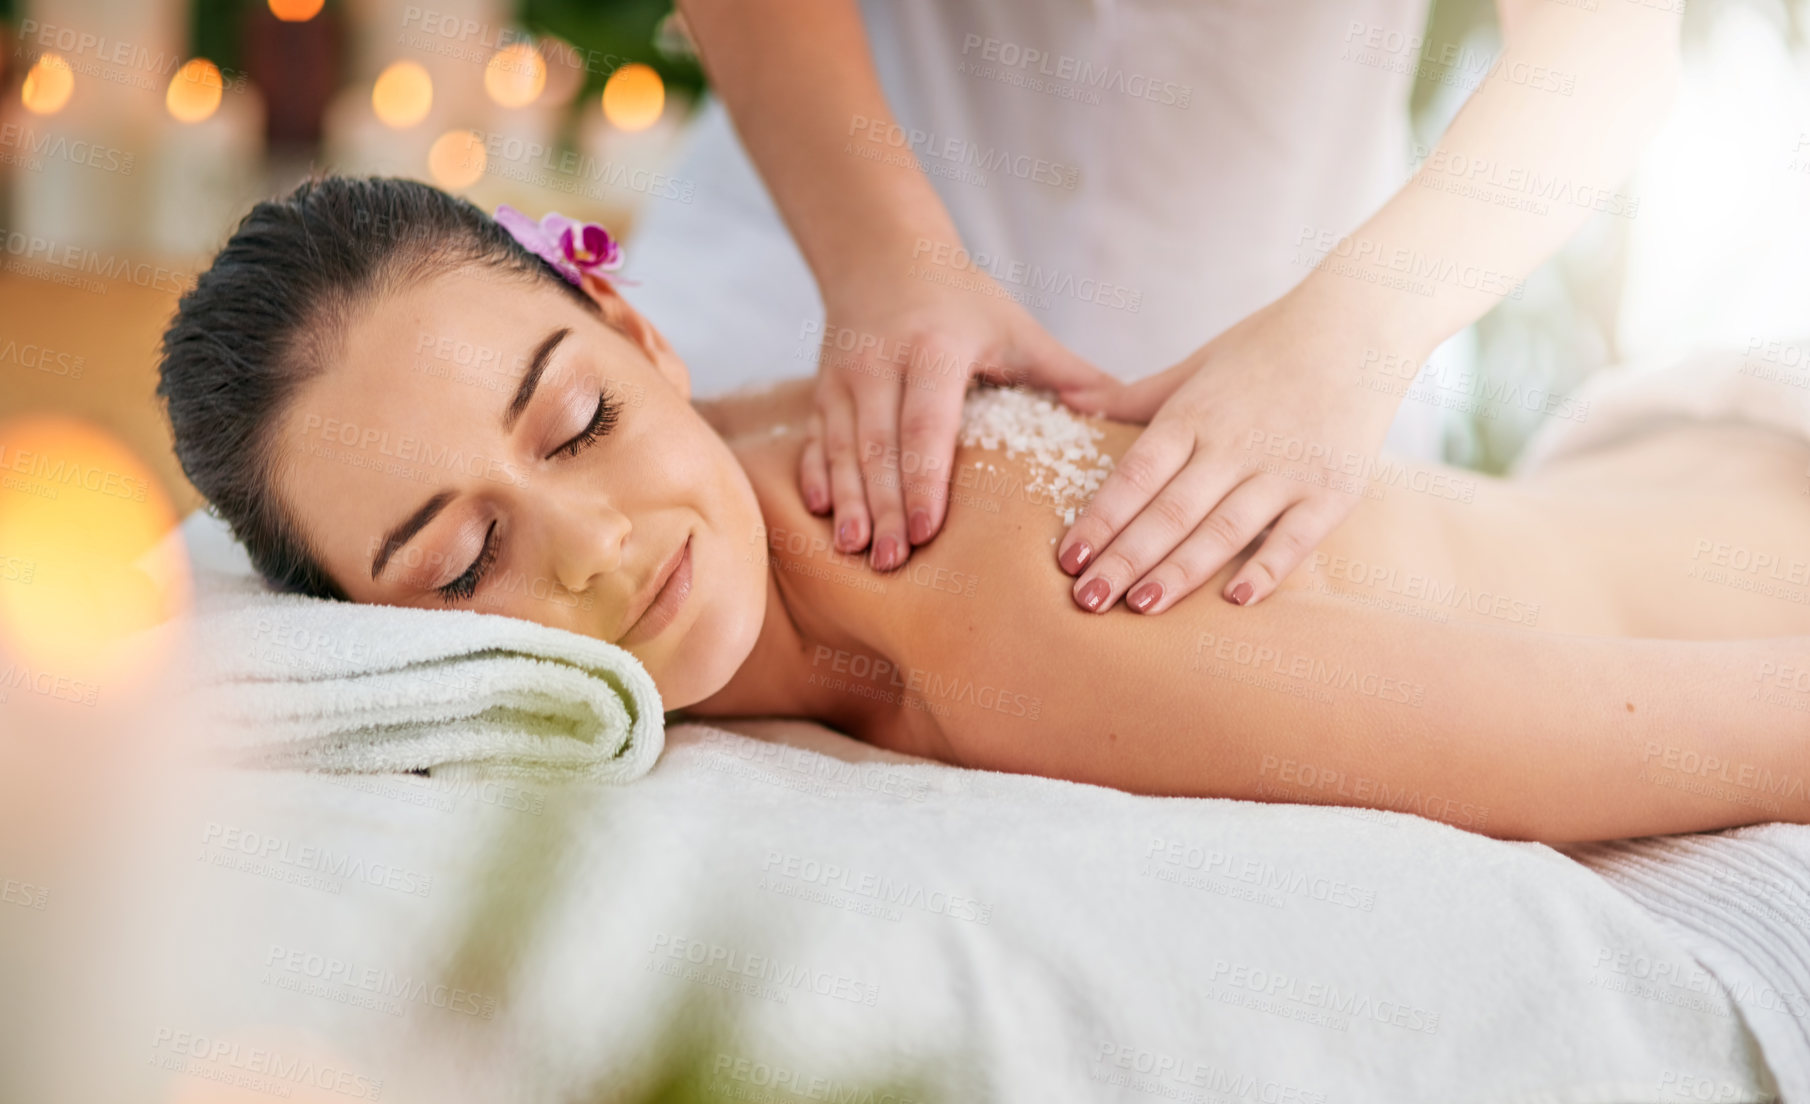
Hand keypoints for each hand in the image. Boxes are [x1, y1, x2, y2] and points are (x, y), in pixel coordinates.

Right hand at [799, 272, 1112, 569]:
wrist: (883, 255)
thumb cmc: (962, 300)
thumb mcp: (1016, 328)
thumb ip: (1069, 374)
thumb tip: (1129, 413)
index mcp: (935, 349)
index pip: (927, 423)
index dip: (925, 479)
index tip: (928, 531)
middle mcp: (881, 362)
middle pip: (880, 446)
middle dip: (885, 508)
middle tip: (893, 562)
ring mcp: (843, 376)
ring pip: (842, 447)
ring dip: (849, 502)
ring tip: (855, 551)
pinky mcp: (820, 388)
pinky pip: (814, 438)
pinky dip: (816, 476)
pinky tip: (821, 515)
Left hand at [1054, 287, 1410, 612]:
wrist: (1362, 322)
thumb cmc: (1269, 345)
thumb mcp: (1196, 364)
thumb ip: (1133, 395)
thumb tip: (1069, 401)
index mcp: (1194, 413)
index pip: (1135, 476)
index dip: (1100, 520)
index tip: (1068, 559)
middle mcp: (1235, 442)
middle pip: (1170, 511)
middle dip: (1124, 559)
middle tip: (1087, 600)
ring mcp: (1286, 468)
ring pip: (1223, 530)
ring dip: (1179, 571)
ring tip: (1140, 606)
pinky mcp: (1334, 489)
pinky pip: (1296, 538)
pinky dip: (1267, 569)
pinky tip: (1235, 600)